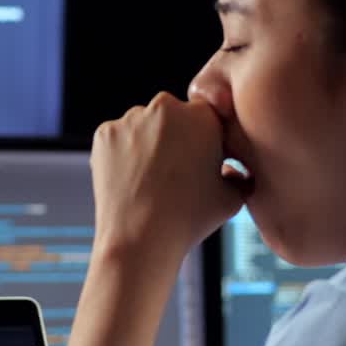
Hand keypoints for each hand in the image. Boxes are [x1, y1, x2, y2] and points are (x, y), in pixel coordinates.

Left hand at [89, 91, 243, 264]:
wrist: (140, 238)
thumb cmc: (189, 220)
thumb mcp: (232, 199)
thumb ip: (241, 176)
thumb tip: (237, 171)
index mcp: (203, 116)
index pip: (206, 117)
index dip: (205, 141)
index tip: (200, 164)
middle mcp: (166, 107)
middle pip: (173, 116)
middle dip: (175, 137)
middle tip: (174, 173)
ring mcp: (131, 118)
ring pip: (143, 125)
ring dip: (147, 143)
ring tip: (150, 181)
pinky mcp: (104, 133)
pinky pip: (118, 138)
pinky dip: (122, 154)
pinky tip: (130, 180)